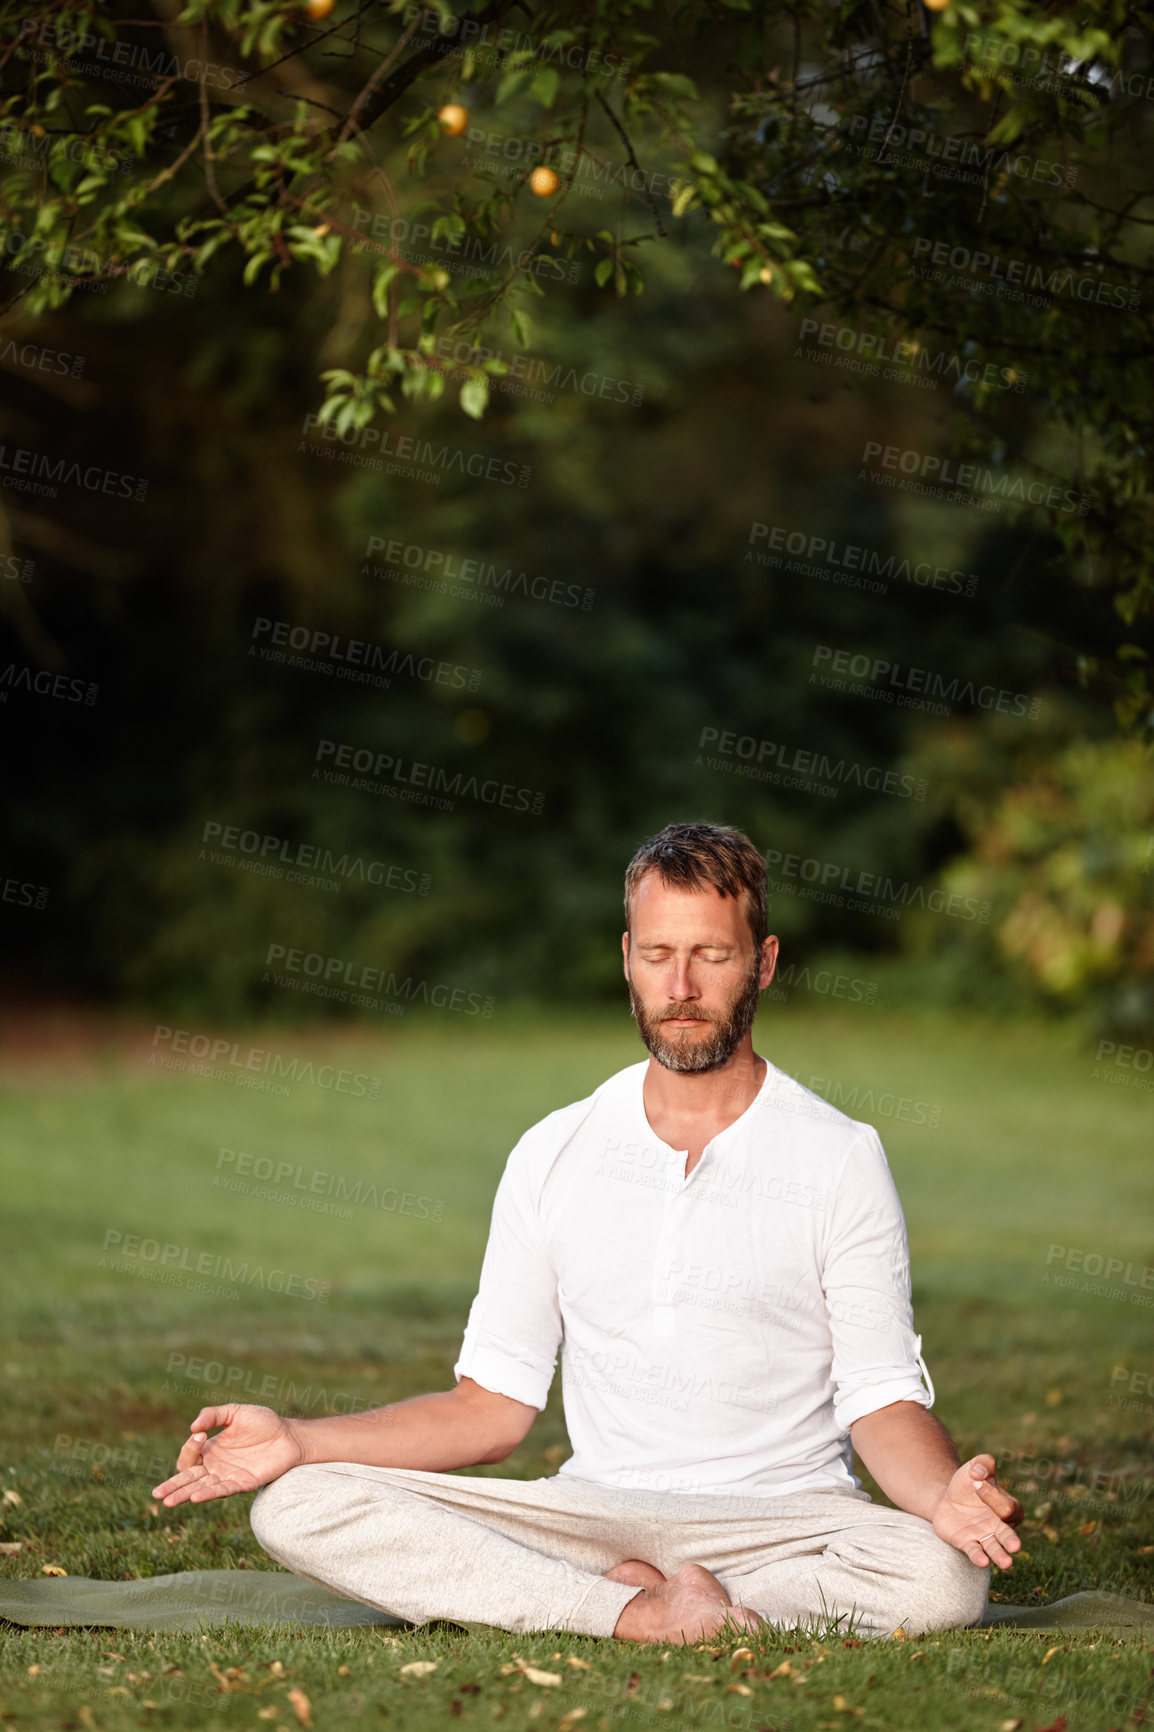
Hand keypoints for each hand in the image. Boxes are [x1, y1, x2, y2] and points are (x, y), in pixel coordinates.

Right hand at [151, 1405, 302, 1507]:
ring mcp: (228, 1476)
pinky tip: (196, 1497)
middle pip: (189, 1479)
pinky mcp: (243, 1484)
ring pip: (201, 1489)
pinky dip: (208, 1494)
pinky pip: (222, 1491)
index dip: (189, 1448)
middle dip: (173, 1486)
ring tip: (168, 1502)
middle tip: (157, 1495)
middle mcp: (216, 1466)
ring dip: (185, 1495)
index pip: (189, 1457)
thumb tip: (193, 1427)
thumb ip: (213, 1415)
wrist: (288, 1434)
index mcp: (210, 1450)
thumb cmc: (262, 1422)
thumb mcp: (235, 1412)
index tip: (200, 1435)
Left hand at [931, 1453, 1023, 1568]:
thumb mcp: (975, 1467)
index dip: (991, 1494)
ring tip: (1006, 1563)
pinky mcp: (966, 1543)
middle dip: (1011, 1541)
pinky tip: (982, 1561)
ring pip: (994, 1548)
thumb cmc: (968, 1484)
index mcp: (1006, 1507)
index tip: (976, 1482)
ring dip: (999, 1555)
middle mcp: (998, 1526)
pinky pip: (974, 1552)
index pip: (1006, 1506)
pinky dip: (978, 1556)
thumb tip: (979, 1472)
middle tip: (1015, 1547)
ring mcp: (983, 1536)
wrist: (947, 1498)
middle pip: (1008, 1535)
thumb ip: (983, 1463)